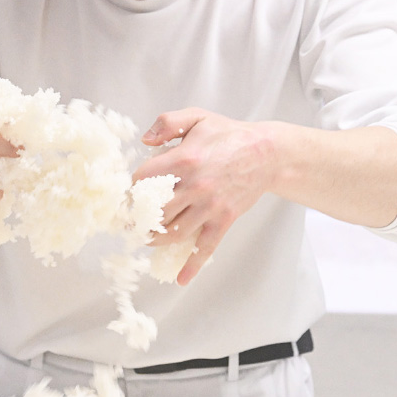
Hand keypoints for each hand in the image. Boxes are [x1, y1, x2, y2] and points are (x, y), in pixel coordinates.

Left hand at [133, 108, 276, 284]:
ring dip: (154, 240)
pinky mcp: (223, 220)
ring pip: (173, 232)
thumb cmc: (230, 134)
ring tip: (144, 239)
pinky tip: (181, 278)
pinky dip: (192, 265)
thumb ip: (168, 122)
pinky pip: (205, 247)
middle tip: (128, 222)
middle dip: (138, 218)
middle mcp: (194, 186)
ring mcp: (209, 206)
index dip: (133, 186)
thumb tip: (145, 140)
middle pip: (154, 211)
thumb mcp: (197, 117)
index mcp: (183, 160)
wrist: (267, 152)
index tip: (130, 191)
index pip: (144, 179)